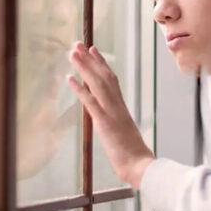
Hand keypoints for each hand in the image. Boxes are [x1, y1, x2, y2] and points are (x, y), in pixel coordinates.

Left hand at [67, 41, 154, 188]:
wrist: (141, 167)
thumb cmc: (134, 156)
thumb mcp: (122, 134)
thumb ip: (116, 124)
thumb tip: (109, 122)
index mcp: (121, 108)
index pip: (111, 80)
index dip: (101, 64)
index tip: (93, 49)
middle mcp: (117, 105)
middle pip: (103, 76)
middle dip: (89, 59)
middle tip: (77, 43)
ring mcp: (112, 112)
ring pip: (97, 84)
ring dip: (83, 67)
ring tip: (72, 52)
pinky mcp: (105, 122)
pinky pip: (91, 102)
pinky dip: (80, 89)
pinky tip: (69, 78)